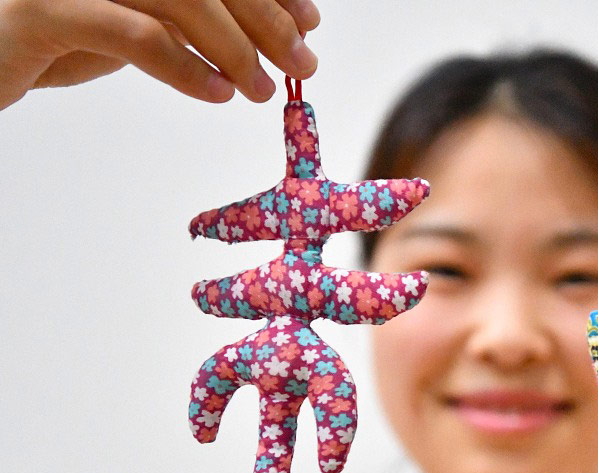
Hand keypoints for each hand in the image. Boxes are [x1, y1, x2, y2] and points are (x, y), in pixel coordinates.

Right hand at [0, 0, 320, 110]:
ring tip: (260, 89)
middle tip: (301, 63)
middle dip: (264, 17)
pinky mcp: (43, 10)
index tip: (309, 20)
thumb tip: (278, 27)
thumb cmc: (64, 32)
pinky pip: (130, 33)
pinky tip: (217, 92)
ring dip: (232, 46)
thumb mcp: (139, 15)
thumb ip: (195, 15)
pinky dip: (182, 64)